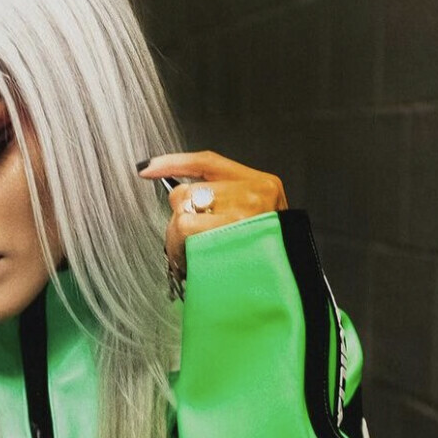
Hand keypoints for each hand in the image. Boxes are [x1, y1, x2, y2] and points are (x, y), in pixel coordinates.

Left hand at [138, 149, 287, 276]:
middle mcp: (253, 196)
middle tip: (184, 236)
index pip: (206, 161)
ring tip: (188, 251)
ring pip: (184, 218)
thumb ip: (225, 195)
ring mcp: (242, 220)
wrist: (291, 275)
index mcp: (259, 181)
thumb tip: (179, 195)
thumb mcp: (258, 208)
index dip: (172, 162)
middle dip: (178, 215)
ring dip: (176, 238)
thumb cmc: (269, 245)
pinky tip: (189, 259)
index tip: (146, 168)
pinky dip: (182, 251)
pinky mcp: (231, 243)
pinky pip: (190, 240)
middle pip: (188, 192)